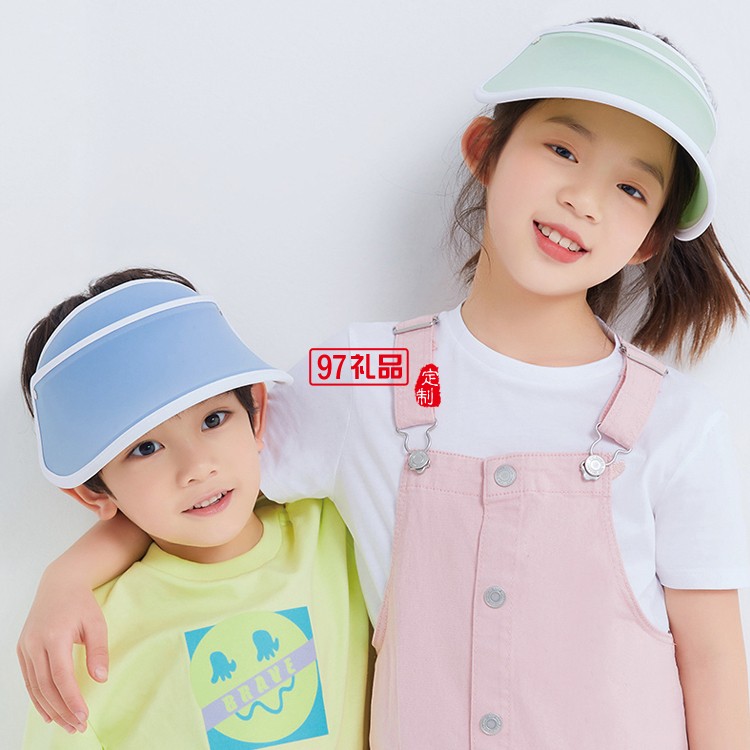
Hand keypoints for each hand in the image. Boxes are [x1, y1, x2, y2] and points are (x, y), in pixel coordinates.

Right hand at [17, 567, 108, 733]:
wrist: (59, 584)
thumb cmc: (81, 603)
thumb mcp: (96, 622)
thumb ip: (98, 651)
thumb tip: (101, 679)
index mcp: (54, 637)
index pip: (61, 677)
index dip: (71, 699)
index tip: (84, 716)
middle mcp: (35, 644)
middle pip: (46, 687)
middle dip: (62, 710)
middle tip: (78, 727)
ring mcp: (25, 648)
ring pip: (35, 687)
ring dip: (50, 709)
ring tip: (67, 725)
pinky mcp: (22, 650)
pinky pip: (29, 680)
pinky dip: (38, 699)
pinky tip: (49, 714)